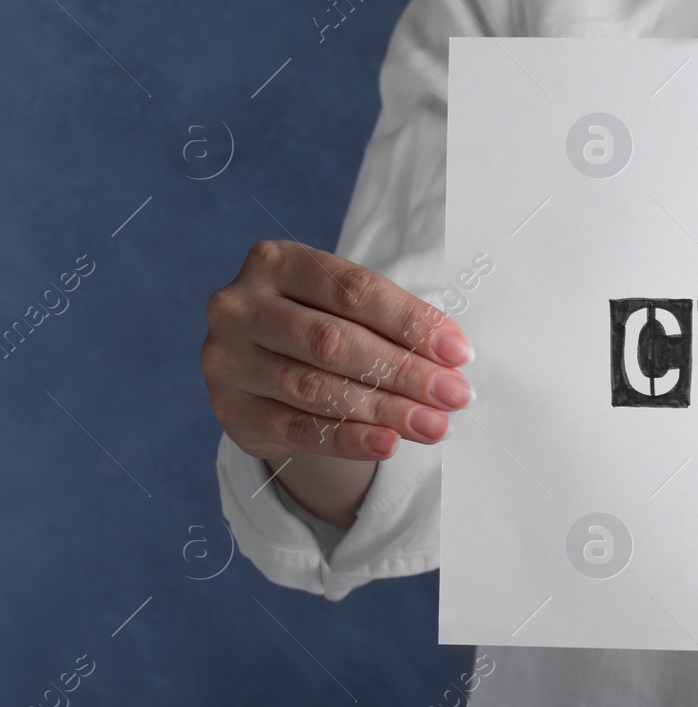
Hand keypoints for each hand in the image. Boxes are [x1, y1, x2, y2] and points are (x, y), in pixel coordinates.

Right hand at [202, 240, 473, 460]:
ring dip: (384, 410)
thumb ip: (393, 325)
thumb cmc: (321, 326)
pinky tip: (388, 444)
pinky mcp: (231, 410)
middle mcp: (242, 306)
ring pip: (316, 388)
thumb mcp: (350, 310)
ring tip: (434, 425)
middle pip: (334, 341)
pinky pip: (297, 429)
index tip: (460, 354)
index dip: (411, 322)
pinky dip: (348, 439)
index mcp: (277, 262)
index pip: (354, 291)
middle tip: (454, 395)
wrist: (265, 373)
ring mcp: (228, 359)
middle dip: (403, 371)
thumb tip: (453, 359)